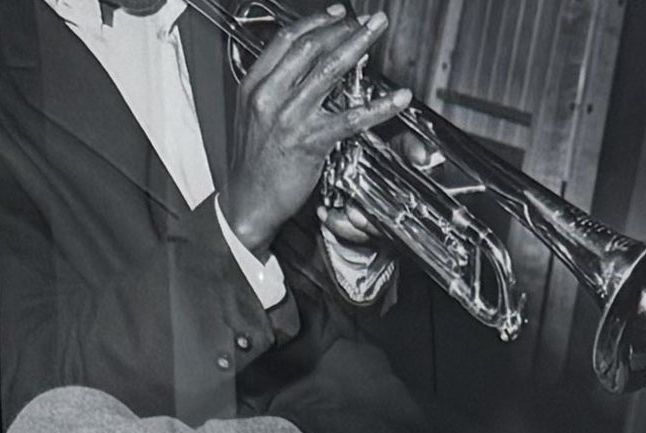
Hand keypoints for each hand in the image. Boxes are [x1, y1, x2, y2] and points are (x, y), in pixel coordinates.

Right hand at [217, 12, 410, 253]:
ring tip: (376, 32)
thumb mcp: (253, 115)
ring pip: (329, 70)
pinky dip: (378, 106)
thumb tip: (302, 70)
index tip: (339, 14)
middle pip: (310, 46)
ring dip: (357, 45)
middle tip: (368, 20)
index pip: (286, 39)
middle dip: (343, 27)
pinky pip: (350, 118)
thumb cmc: (254, 162)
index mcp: (255, 84)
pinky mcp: (310, 142)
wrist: (247, 201)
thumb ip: (274, 88)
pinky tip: (397, 99)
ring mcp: (290, 117)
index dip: (316, 22)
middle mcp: (270, 95)